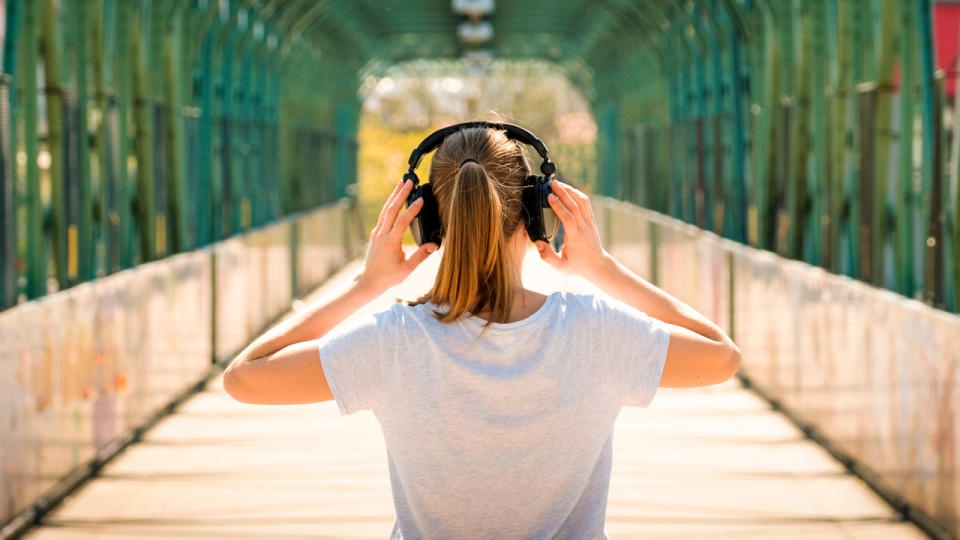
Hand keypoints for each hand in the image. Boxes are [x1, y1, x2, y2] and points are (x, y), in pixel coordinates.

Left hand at [356, 179, 438, 293]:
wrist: (369, 281)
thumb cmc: (389, 277)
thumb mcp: (407, 269)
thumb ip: (421, 256)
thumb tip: (434, 245)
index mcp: (391, 242)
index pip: (402, 221)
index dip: (412, 210)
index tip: (421, 199)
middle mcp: (382, 234)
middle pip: (391, 209)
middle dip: (401, 194)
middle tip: (409, 181)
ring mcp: (376, 233)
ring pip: (385, 210)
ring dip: (394, 195)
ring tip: (402, 183)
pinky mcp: (375, 234)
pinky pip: (383, 215)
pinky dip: (390, 205)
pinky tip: (395, 198)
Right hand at [534, 180, 609, 277]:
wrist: (597, 265)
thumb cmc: (578, 265)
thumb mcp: (561, 266)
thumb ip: (548, 256)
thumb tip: (538, 243)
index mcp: (575, 238)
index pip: (568, 218)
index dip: (559, 206)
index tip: (550, 196)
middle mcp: (584, 228)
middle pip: (575, 206)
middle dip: (563, 192)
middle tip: (552, 183)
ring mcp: (590, 223)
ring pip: (582, 202)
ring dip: (571, 191)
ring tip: (559, 184)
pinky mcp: (592, 221)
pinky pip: (586, 204)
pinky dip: (577, 195)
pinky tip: (569, 190)